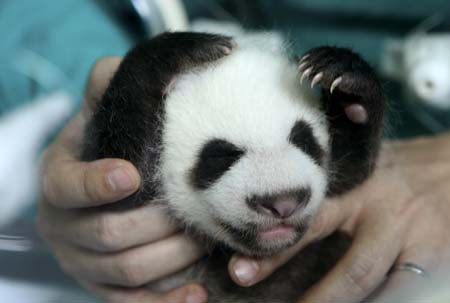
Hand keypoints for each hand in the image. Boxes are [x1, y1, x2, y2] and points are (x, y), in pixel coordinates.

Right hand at [37, 57, 206, 302]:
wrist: (105, 184)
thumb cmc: (109, 145)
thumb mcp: (104, 112)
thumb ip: (109, 86)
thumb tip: (125, 67)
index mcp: (57, 180)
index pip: (68, 186)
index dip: (97, 183)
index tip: (132, 175)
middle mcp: (63, 226)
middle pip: (108, 235)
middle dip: (157, 224)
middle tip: (196, 210)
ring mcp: (81, 261)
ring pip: (126, 270)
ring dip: (171, 257)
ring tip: (207, 240)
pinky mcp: (104, 286)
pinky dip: (166, 302)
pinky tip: (198, 295)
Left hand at [228, 133, 449, 302]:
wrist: (448, 168)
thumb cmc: (393, 171)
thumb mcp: (359, 171)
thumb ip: (327, 190)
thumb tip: (277, 212)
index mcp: (357, 191)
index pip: (311, 223)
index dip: (276, 252)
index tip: (241, 272)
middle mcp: (387, 216)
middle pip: (352, 270)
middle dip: (318, 302)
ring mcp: (419, 241)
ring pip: (384, 289)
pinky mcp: (442, 258)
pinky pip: (413, 292)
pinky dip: (386, 302)